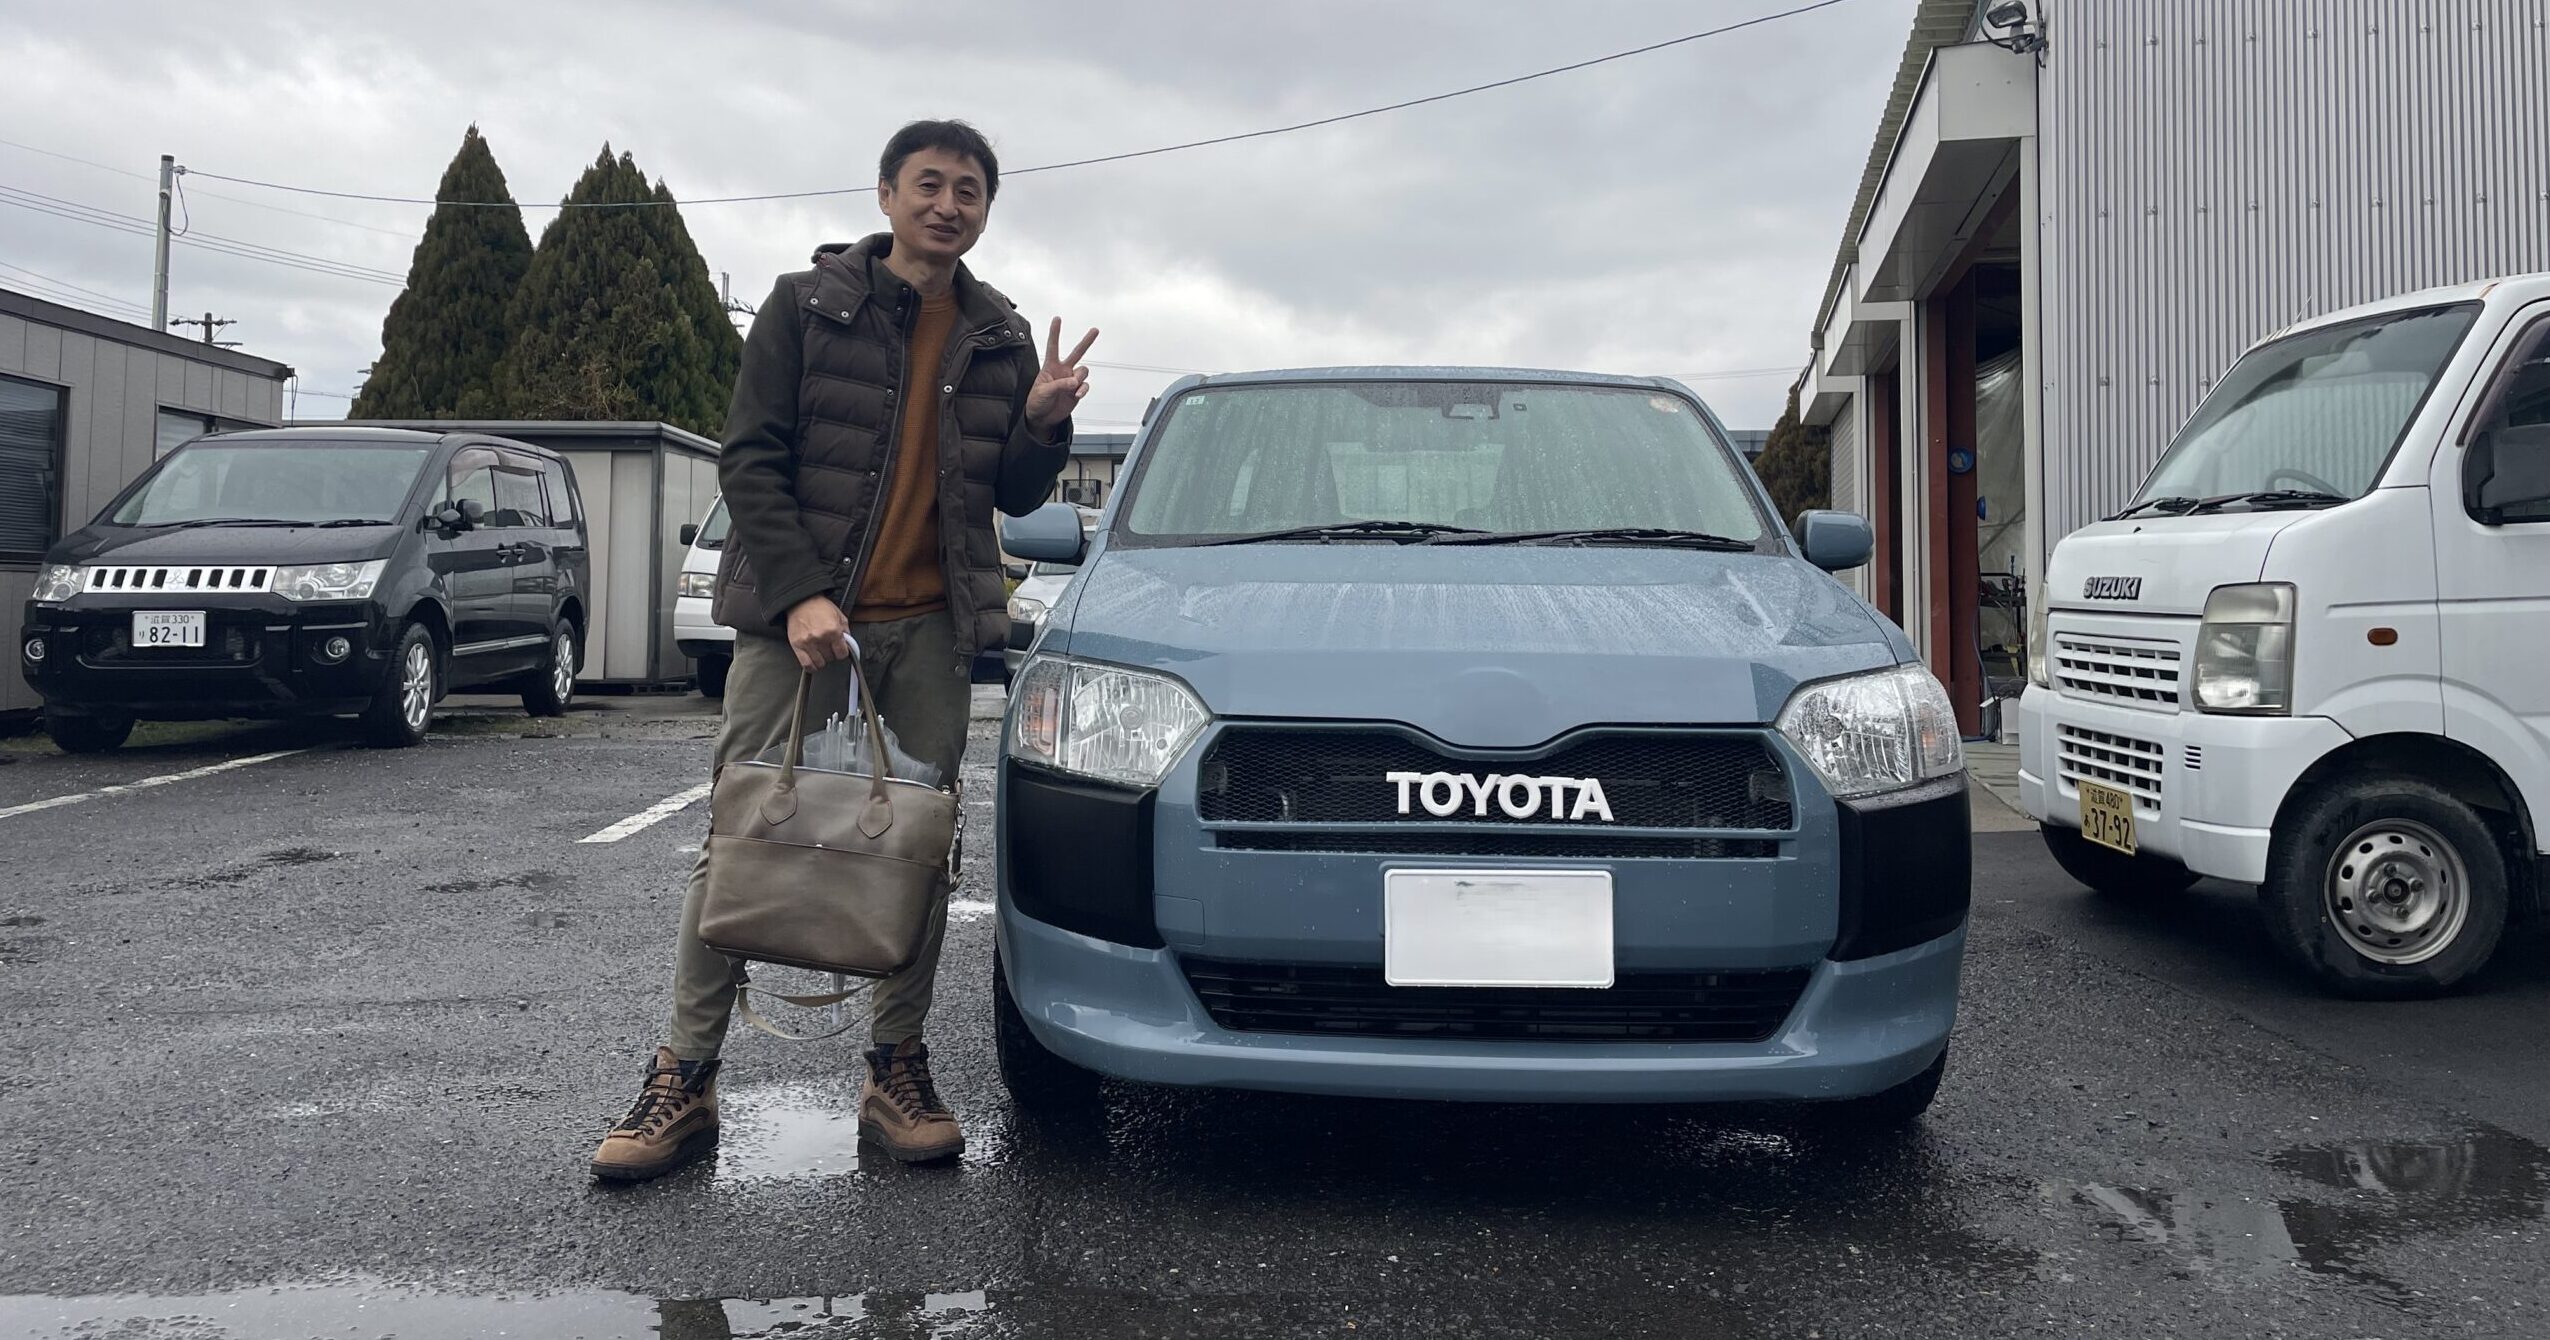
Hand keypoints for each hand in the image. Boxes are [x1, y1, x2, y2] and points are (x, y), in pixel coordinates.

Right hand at [785, 596, 853, 671]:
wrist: (801, 601)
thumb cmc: (820, 607)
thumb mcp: (840, 616)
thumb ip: (846, 632)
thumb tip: (849, 646)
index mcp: (833, 630)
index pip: (842, 654)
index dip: (842, 652)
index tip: (840, 650)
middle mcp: (821, 637)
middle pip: (831, 658)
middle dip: (832, 653)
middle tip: (829, 646)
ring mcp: (808, 642)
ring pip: (819, 663)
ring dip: (822, 659)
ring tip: (820, 651)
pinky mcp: (797, 645)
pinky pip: (806, 665)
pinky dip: (811, 666)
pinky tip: (813, 661)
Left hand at [1025, 317, 1097, 435]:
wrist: (1042, 418)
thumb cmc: (1037, 402)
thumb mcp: (1043, 392)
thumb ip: (1058, 385)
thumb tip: (1074, 381)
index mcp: (1050, 367)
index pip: (1053, 346)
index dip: (1055, 332)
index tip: (1057, 319)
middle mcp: (1062, 371)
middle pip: (1077, 352)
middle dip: (1087, 341)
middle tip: (1095, 330)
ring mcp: (1071, 380)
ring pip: (1083, 371)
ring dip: (1080, 378)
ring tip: (1073, 387)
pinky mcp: (1076, 391)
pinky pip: (1085, 386)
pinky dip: (1083, 389)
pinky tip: (1077, 394)